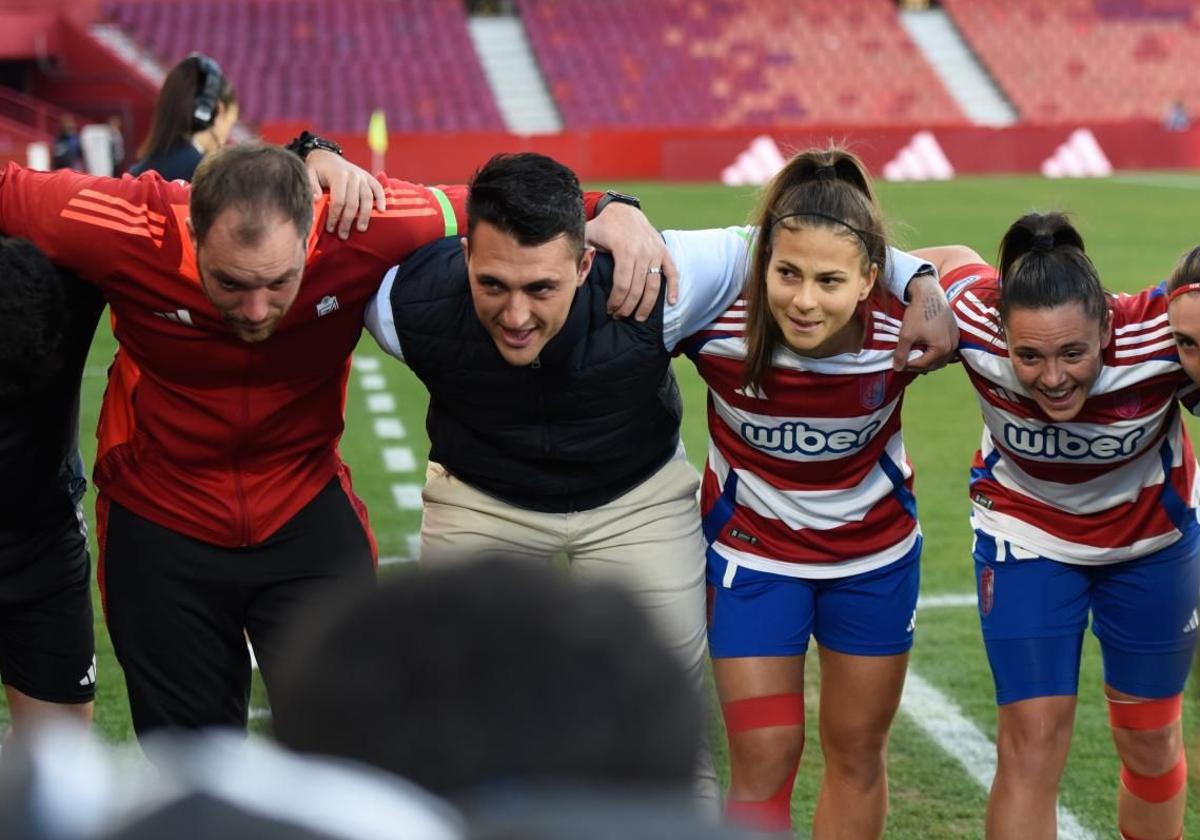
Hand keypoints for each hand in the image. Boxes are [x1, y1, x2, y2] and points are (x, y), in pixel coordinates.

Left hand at [304, 150, 386, 239]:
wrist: (327, 156)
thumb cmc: (317, 169)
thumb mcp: (308, 174)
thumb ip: (311, 187)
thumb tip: (315, 200)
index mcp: (338, 175)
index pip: (339, 200)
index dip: (335, 216)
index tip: (330, 228)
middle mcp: (353, 175)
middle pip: (353, 203)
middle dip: (347, 221)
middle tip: (343, 235)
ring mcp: (362, 176)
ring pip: (367, 198)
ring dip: (365, 216)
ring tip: (361, 229)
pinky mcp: (369, 178)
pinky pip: (378, 189)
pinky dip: (381, 199)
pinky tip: (381, 211)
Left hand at [584, 202, 678, 320]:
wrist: (623, 209)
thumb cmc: (602, 226)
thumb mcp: (587, 237)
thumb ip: (583, 257)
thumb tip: (577, 281)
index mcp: (623, 249)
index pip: (622, 284)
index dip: (616, 301)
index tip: (610, 310)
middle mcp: (642, 251)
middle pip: (637, 288)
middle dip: (628, 306)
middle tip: (620, 316)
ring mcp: (655, 251)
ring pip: (654, 285)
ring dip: (647, 304)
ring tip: (638, 317)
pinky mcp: (663, 251)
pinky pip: (672, 271)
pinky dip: (674, 287)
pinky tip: (672, 302)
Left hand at [895, 275, 957, 371]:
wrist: (930, 294)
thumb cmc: (918, 314)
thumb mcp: (906, 335)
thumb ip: (901, 353)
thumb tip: (897, 369)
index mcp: (941, 348)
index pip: (923, 365)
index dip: (909, 366)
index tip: (898, 365)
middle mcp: (952, 346)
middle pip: (934, 364)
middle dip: (919, 366)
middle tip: (906, 363)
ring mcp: (956, 340)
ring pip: (941, 358)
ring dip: (929, 361)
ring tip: (915, 358)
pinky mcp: (955, 333)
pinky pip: (946, 350)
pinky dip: (936, 353)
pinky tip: (926, 350)